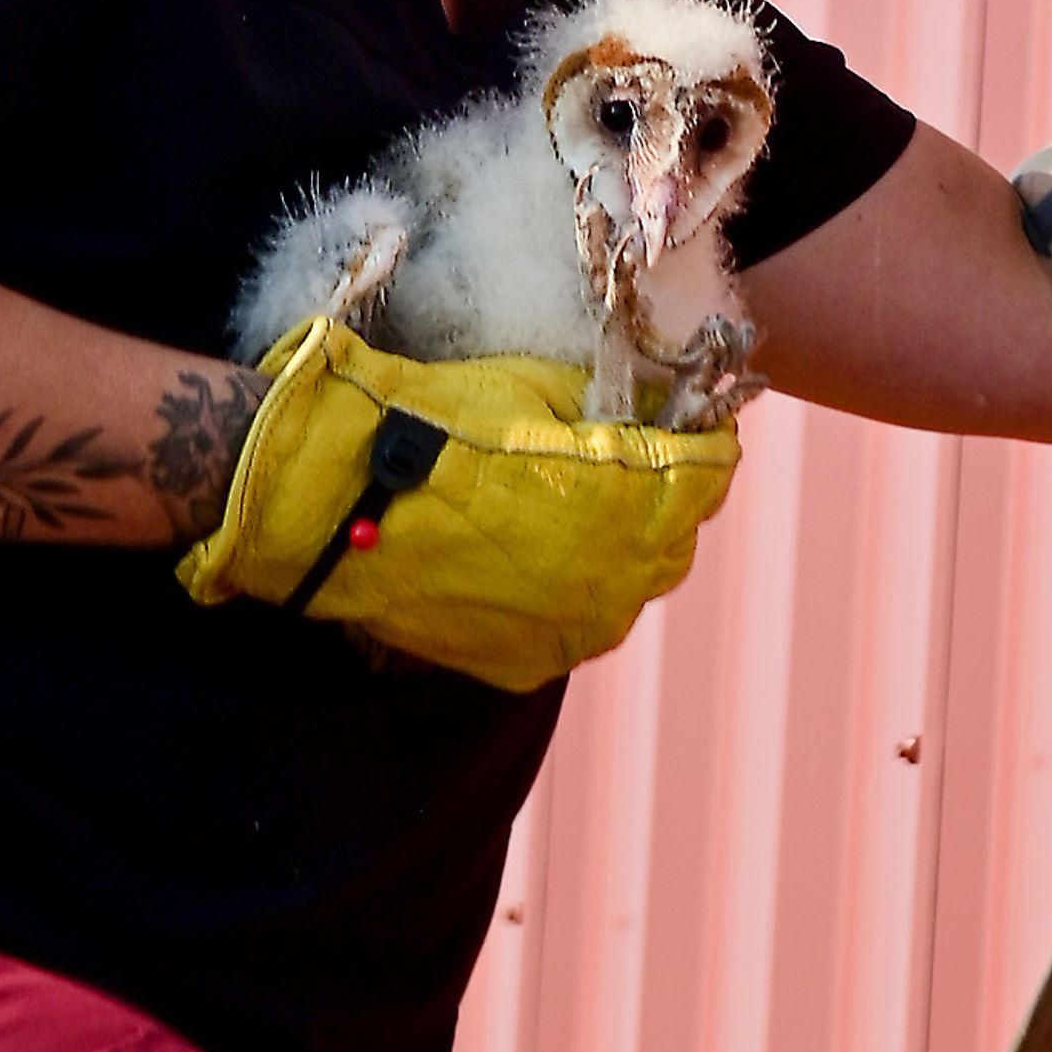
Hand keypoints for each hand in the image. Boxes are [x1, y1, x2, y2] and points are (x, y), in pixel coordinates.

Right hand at [176, 318, 737, 694]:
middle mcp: (616, 579)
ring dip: (626, 552)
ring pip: (632, 590)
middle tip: (640, 461)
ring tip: (586, 512)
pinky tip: (539, 562)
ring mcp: (572, 630)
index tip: (696, 422)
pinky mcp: (525, 664)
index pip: (710, 473)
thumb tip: (658, 404)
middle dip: (670, 496)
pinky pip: (576, 627)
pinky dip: (573, 595)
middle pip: (678, 536)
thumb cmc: (438, 428)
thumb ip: (615, 405)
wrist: (341, 501)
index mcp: (631, 502)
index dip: (706, 441)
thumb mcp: (540, 386)